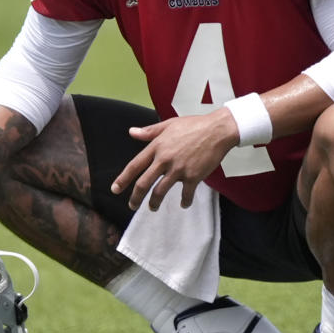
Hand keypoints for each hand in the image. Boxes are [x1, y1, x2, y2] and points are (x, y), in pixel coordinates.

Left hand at [111, 109, 238, 210]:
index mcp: (157, 146)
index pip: (134, 165)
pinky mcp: (193, 176)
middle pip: (144, 183)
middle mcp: (164, 159)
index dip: (123, 179)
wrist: (217, 130)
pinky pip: (185, 194)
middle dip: (136, 197)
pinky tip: (184, 204)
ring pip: (160, 192)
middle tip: (132, 205)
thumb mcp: (169, 125)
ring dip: (155, 203)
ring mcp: (179, 169)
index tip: (115, 189)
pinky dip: (184, 201)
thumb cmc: (194, 125)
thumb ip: (149, 131)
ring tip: (153, 207)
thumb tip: (132, 132)